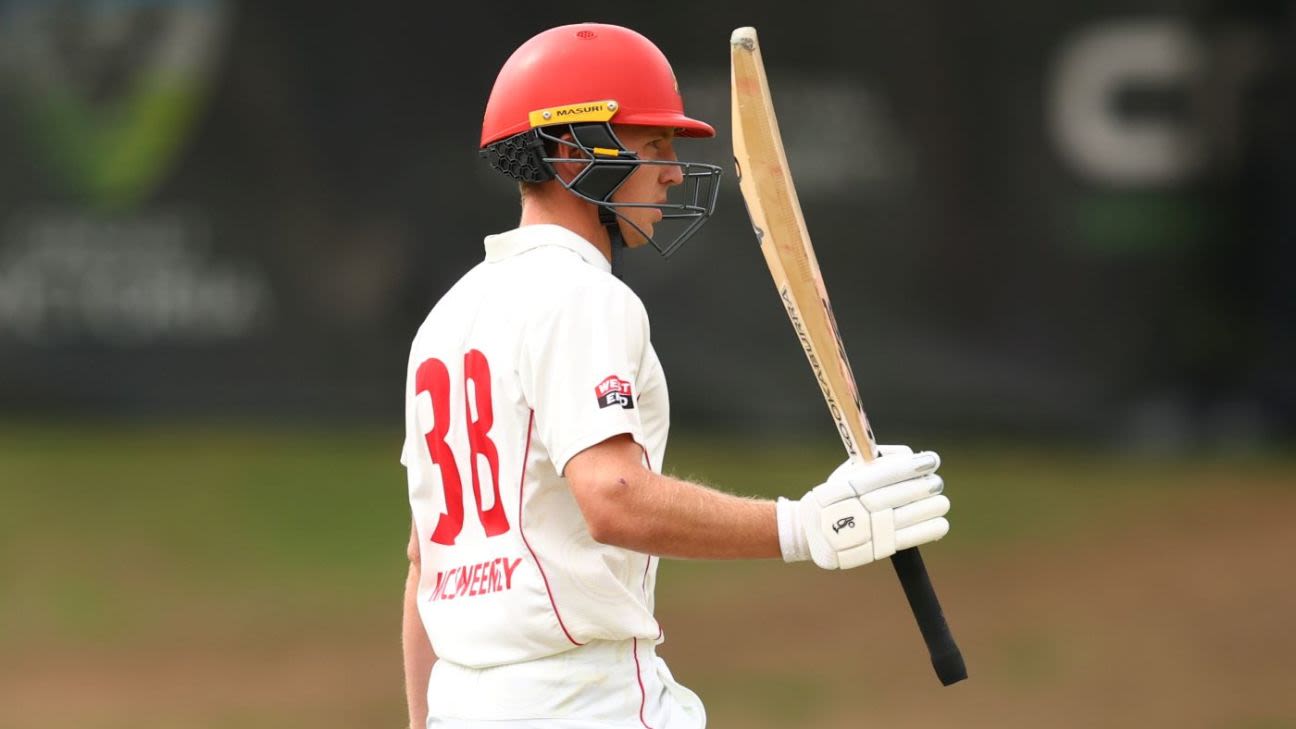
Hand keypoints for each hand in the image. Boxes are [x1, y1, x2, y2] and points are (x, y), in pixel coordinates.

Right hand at [776, 445, 949, 569]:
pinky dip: (926, 531)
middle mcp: (855, 509)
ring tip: (941, 502)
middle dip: (922, 488)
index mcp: (845, 486)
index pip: (883, 474)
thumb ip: (877, 463)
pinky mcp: (874, 550)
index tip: (931, 461)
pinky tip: (940, 523)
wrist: (812, 535)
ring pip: (905, 518)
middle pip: (896, 496)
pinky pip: (905, 539)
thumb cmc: (835, 498)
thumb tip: (911, 456)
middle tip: (937, 482)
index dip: (910, 467)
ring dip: (929, 509)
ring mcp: (865, 531)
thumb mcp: (845, 475)